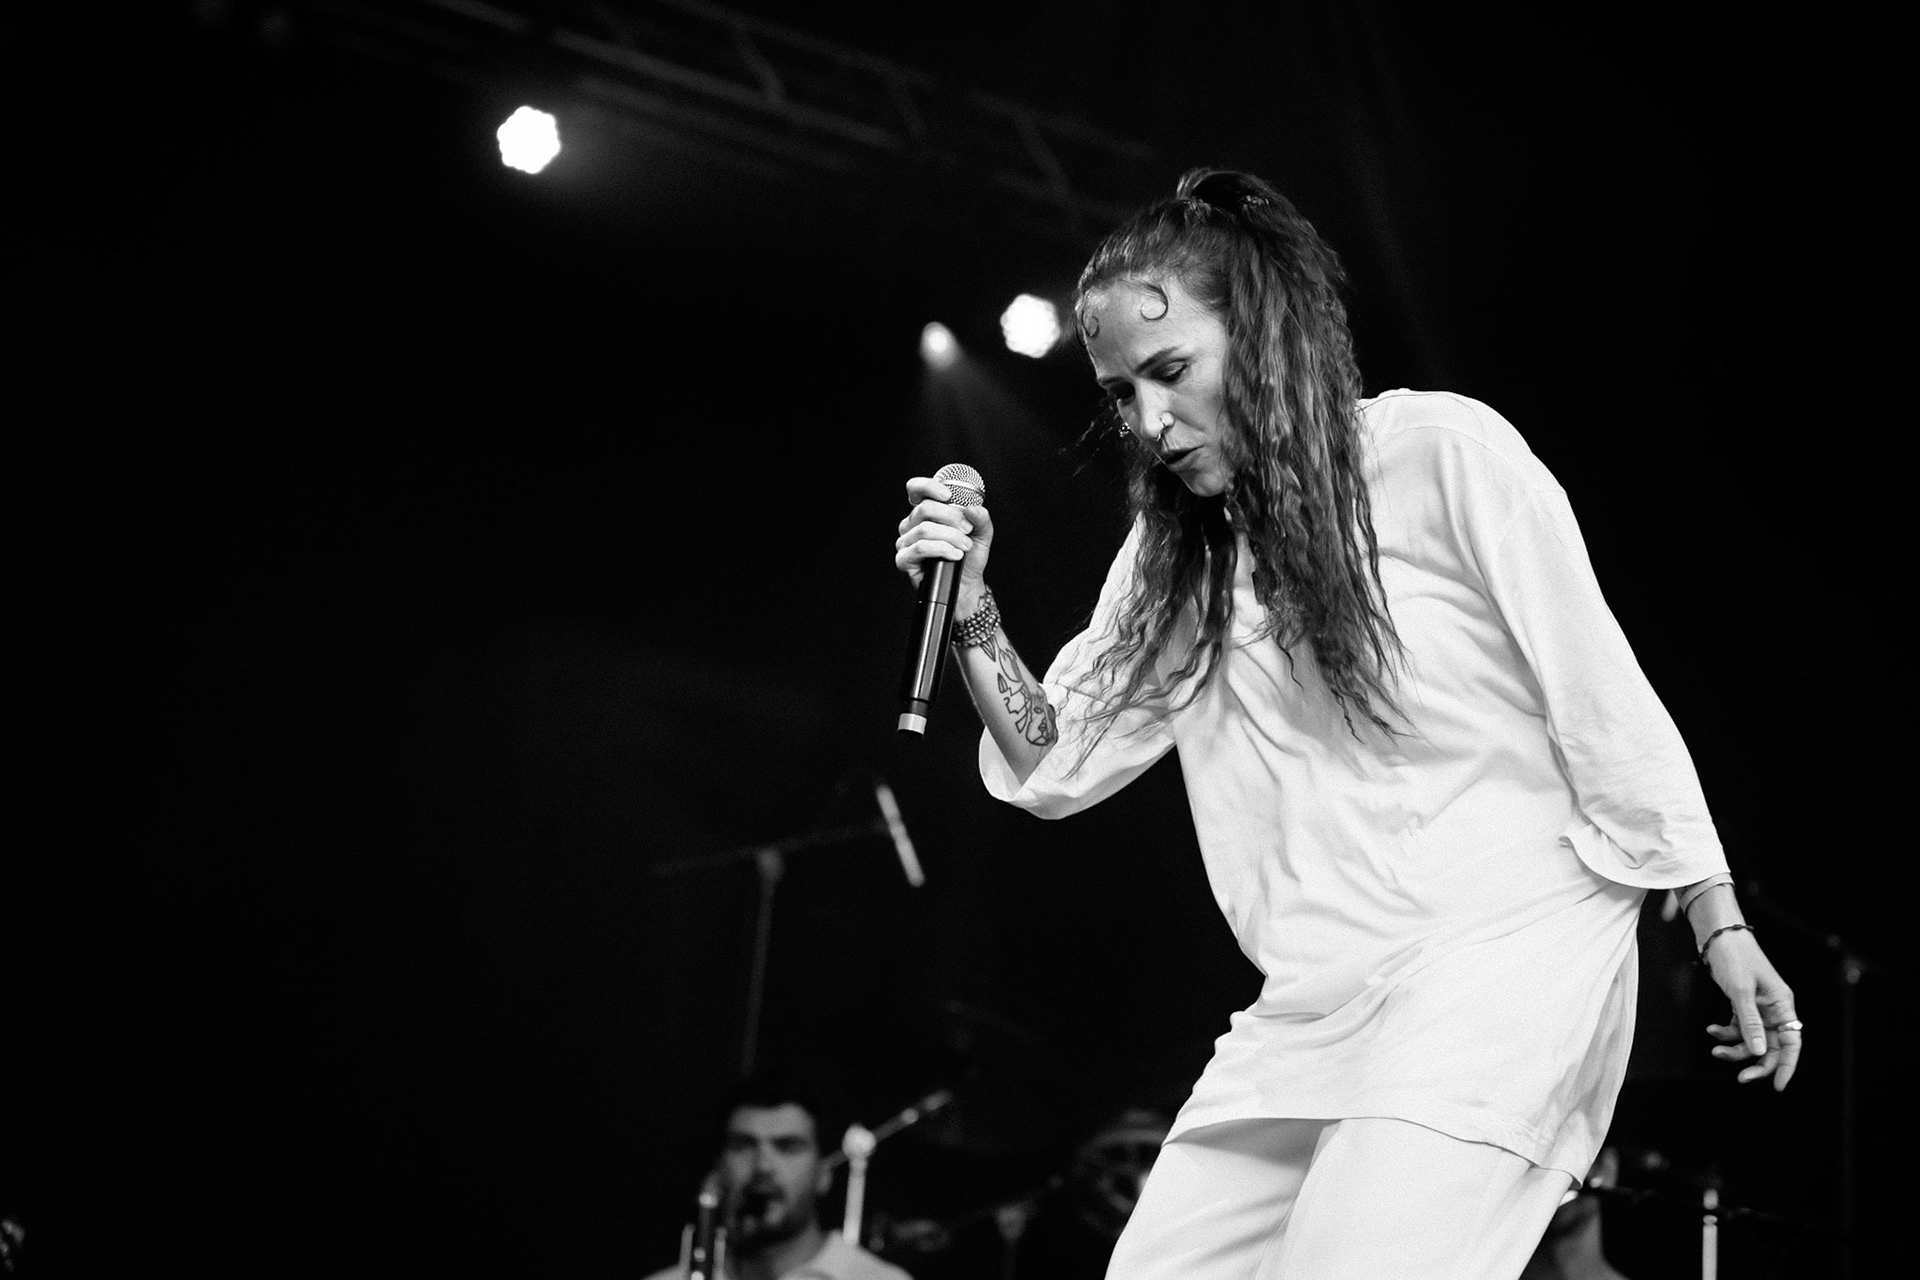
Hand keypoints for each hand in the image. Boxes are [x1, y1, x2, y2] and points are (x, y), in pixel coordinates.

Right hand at [894, 476, 993, 606]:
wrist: (967, 584)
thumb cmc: (969, 556)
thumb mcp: (982, 533)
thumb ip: (981, 518)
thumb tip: (971, 508)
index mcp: (926, 512)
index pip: (916, 490)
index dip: (929, 487)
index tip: (948, 496)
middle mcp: (912, 524)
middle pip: (925, 508)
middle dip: (952, 518)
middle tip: (968, 529)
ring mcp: (906, 542)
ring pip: (924, 529)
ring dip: (950, 536)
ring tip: (965, 546)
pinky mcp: (904, 559)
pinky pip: (920, 548)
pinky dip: (941, 549)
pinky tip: (955, 555)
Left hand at [1701, 927, 1801, 1090]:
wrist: (1717, 933)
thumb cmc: (1733, 956)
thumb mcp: (1740, 991)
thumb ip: (1750, 1022)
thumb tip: (1760, 1052)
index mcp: (1782, 1005)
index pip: (1792, 1043)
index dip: (1787, 1066)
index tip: (1776, 1086)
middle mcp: (1774, 1008)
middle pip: (1772, 1046)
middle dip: (1755, 1062)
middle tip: (1739, 1076)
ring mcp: (1758, 1007)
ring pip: (1752, 1040)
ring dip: (1735, 1048)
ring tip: (1715, 1048)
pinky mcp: (1742, 1003)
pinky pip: (1738, 1028)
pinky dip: (1726, 1033)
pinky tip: (1712, 1030)